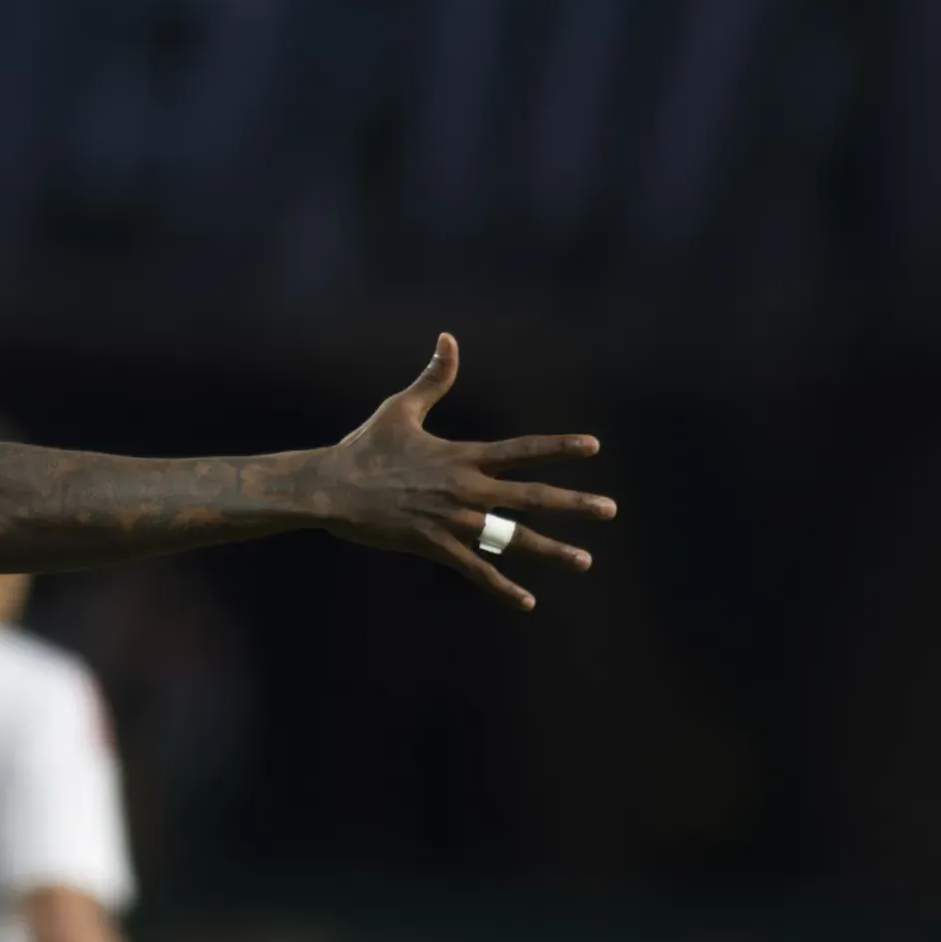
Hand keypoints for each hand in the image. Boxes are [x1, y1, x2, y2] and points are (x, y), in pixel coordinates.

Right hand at [305, 334, 613, 609]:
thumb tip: (449, 339)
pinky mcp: (435, 546)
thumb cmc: (365, 447)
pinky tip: (527, 602)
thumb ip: (434, 380)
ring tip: (585, 561)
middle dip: (573, 504)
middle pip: (530, 497)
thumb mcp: (401, 409)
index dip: (558, 447)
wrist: (331, 487)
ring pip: (512, 538)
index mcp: (461, 456)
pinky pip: (476, 570)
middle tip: (610, 509)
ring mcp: (452, 520)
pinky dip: (502, 587)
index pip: (521, 450)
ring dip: (551, 551)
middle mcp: (465, 488)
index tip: (594, 447)